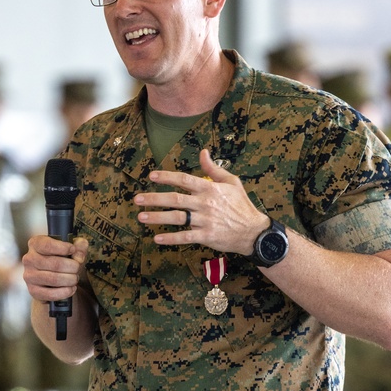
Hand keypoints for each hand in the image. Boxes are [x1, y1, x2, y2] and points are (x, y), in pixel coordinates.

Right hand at [22, 234, 88, 304]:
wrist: (53, 280)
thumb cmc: (62, 260)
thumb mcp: (72, 249)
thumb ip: (79, 246)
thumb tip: (79, 256)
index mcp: (35, 244)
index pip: (47, 245)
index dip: (64, 248)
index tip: (73, 250)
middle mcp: (29, 259)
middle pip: (55, 264)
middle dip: (72, 267)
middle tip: (77, 268)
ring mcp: (29, 276)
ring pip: (54, 279)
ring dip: (70, 280)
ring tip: (75, 278)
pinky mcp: (33, 291)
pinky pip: (51, 294)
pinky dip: (65, 292)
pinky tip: (71, 288)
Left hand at [134, 149, 268, 254]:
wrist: (253, 231)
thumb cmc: (242, 205)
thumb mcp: (232, 182)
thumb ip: (213, 169)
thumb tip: (203, 152)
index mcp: (210, 188)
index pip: (184, 180)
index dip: (167, 177)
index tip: (151, 176)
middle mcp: (205, 203)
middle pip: (175, 199)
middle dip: (154, 198)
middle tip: (137, 199)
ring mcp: (205, 221)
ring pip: (177, 218)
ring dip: (157, 217)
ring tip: (141, 217)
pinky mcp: (207, 236)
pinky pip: (185, 237)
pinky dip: (170, 238)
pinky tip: (157, 238)